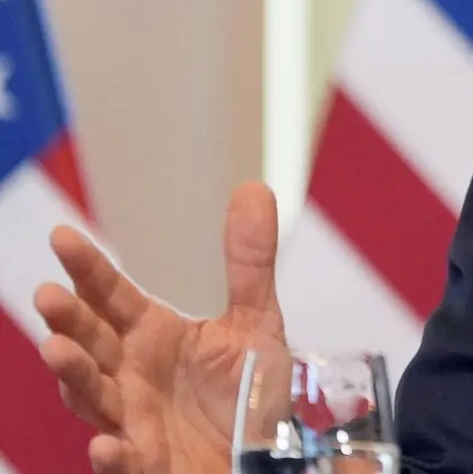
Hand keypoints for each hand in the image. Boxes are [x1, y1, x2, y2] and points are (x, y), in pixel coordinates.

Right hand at [35, 182, 288, 473]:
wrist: (262, 457)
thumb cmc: (247, 391)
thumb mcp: (256, 322)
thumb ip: (249, 263)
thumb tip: (253, 188)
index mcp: (153, 336)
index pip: (112, 297)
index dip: (88, 269)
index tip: (62, 236)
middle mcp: (133, 375)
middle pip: (91, 343)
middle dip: (68, 321)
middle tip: (48, 295)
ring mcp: (135, 420)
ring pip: (94, 398)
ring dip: (76, 377)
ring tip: (58, 350)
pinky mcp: (149, 463)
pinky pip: (125, 462)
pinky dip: (112, 455)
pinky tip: (105, 445)